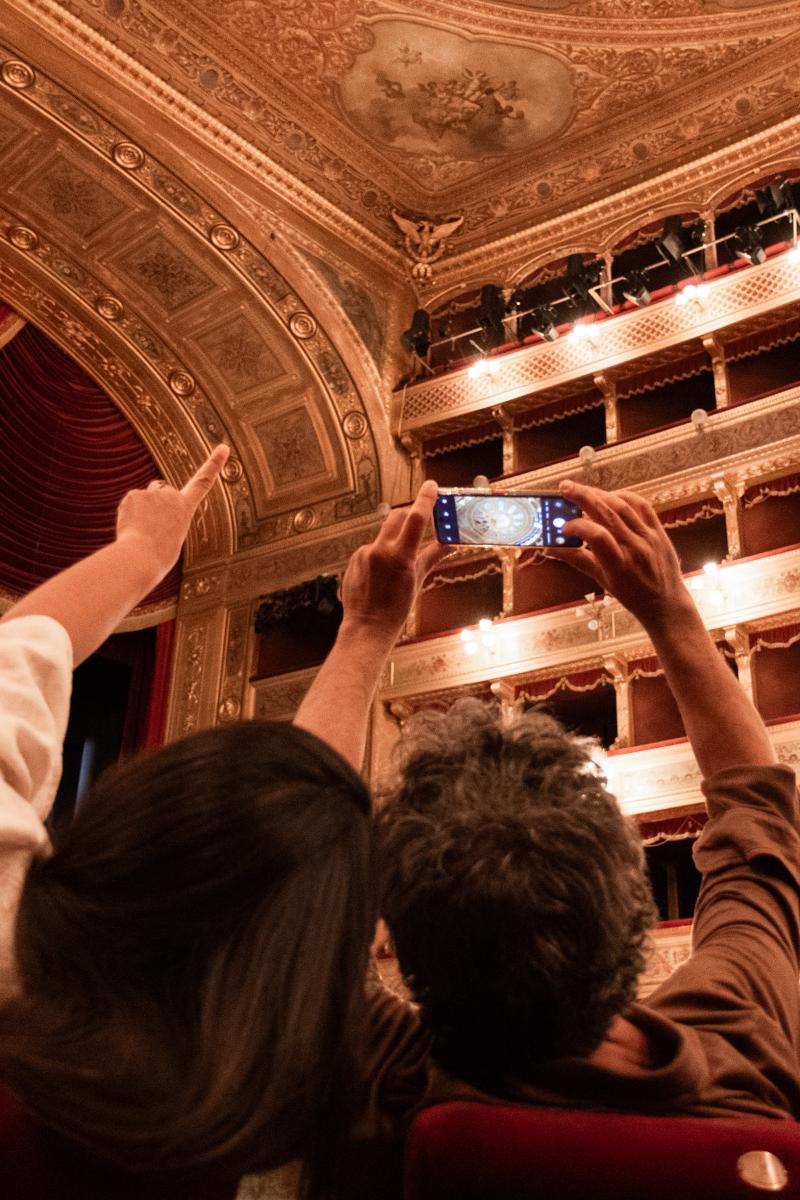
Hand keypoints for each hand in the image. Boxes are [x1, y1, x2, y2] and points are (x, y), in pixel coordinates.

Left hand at [115, 444, 229, 575]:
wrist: (142, 557)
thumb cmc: (158, 556)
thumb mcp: (172, 538)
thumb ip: (166, 520)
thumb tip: (150, 517)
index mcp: (186, 508)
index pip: (203, 482)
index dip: (214, 464)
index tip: (224, 447)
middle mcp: (172, 495)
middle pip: (161, 491)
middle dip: (155, 503)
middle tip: (152, 526)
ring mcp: (152, 493)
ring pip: (145, 497)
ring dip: (141, 509)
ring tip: (141, 530)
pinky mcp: (134, 494)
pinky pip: (129, 502)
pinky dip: (128, 513)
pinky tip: (130, 527)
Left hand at [340, 479, 446, 645]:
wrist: (367, 626)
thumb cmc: (396, 609)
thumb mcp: (418, 580)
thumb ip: (433, 556)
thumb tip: (452, 543)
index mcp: (400, 557)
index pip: (416, 518)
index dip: (425, 499)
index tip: (431, 485)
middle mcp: (380, 551)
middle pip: (397, 517)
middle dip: (409, 516)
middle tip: (420, 524)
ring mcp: (364, 554)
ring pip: (384, 535)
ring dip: (394, 541)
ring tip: (396, 568)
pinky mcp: (354, 559)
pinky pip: (371, 549)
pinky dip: (380, 555)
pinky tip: (381, 575)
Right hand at [547, 479, 691, 628]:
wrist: (666, 603)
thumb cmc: (632, 595)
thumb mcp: (602, 581)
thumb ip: (576, 560)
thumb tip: (550, 549)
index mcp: (619, 565)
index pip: (596, 536)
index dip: (577, 526)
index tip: (563, 527)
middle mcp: (636, 548)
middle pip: (607, 513)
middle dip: (583, 497)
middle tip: (565, 488)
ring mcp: (649, 537)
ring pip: (622, 506)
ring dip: (599, 494)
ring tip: (582, 490)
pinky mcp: (659, 530)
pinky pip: (641, 505)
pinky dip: (623, 496)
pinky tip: (609, 496)